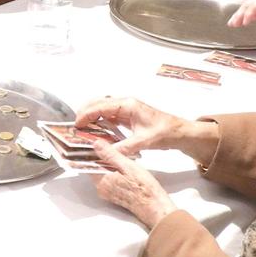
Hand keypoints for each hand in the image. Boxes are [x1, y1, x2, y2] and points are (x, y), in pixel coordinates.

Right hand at [74, 95, 217, 162]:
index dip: (86, 115)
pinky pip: (109, 115)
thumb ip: (124, 147)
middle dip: (85, 112)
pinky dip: (100, 120)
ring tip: (82, 128)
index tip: (76, 124)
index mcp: (128, 105)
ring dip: (91, 116)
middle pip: (98, 103)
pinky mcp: (128, 115)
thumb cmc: (165, 132)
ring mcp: (126, 108)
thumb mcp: (144, 142)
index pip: (101, 106)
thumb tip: (107, 153)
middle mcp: (125, 103)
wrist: (180, 132)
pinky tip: (96, 130)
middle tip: (75, 126)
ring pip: (102, 108)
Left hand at [91, 144, 174, 227]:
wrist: (154, 206)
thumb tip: (97, 144)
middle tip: (109, 145)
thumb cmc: (143, 189)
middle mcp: (102, 188)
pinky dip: (113, 171)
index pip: (88, 163)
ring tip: (119, 155)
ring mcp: (107, 192)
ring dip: (108, 163)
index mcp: (102, 181)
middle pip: (95, 167)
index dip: (92, 151)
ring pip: (102, 172)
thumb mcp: (127, 166)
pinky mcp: (114, 194)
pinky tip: (123, 166)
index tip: (97, 143)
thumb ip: (110, 154)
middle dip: (101, 156)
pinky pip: (109, 179)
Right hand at [228, 0, 255, 39]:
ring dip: (239, 15)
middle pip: (250, 4)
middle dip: (241, 13)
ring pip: (248, 9)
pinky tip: (237, 24)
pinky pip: (250, 14)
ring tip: (232, 24)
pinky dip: (242, 18)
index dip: (251, 11)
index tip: (245, 20)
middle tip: (235, 23)